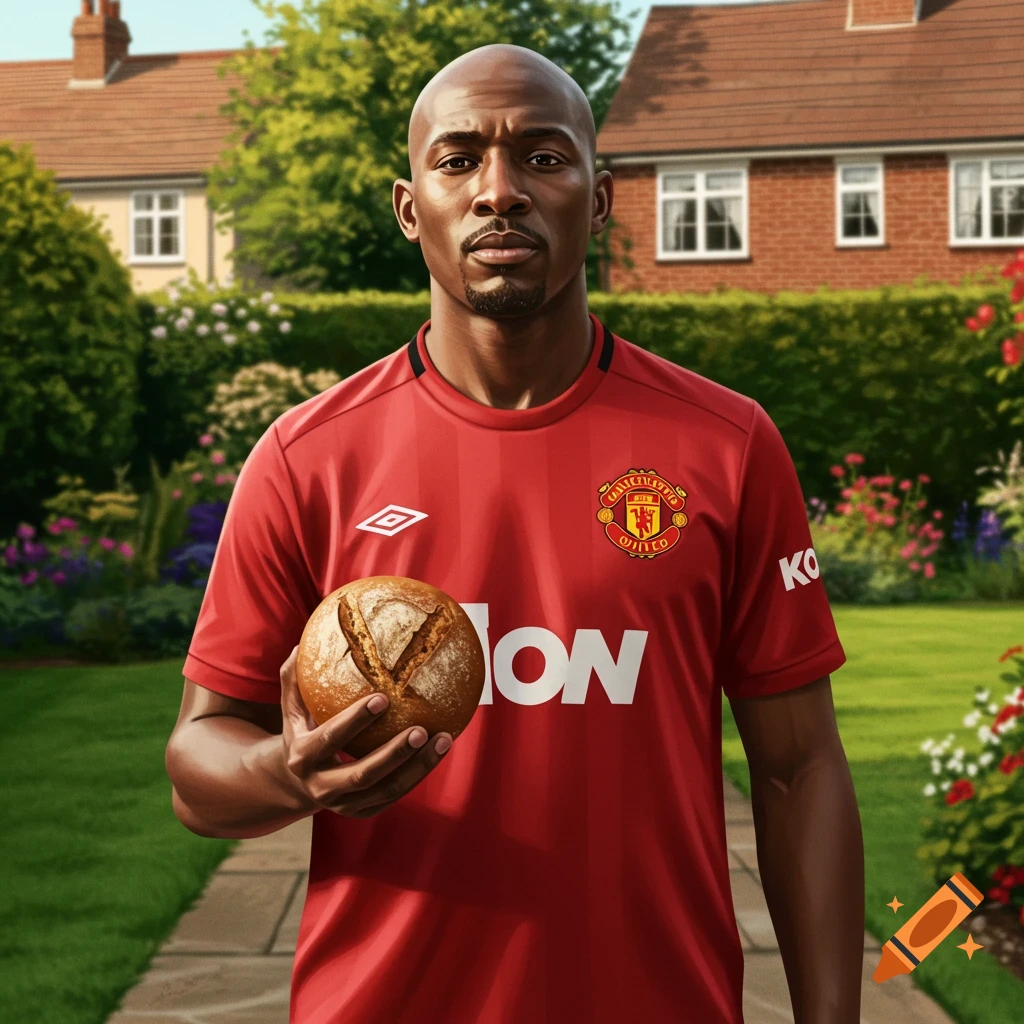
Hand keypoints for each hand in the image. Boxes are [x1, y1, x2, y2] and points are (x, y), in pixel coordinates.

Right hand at [277, 645, 451, 818]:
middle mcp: (321, 786)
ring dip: (419, 766)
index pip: (330, 738)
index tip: (383, 697)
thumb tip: (303, 643)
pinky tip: (441, 748)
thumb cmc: (301, 731)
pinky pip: (397, 795)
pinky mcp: (363, 812)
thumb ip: (294, 678)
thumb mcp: (291, 708)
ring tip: (444, 739)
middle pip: (363, 774)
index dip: (355, 720)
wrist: (293, 783)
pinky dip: (420, 773)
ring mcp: (344, 804)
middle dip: (394, 753)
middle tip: (422, 729)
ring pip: (388, 790)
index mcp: (302, 757)